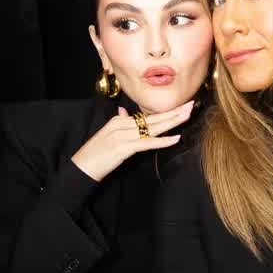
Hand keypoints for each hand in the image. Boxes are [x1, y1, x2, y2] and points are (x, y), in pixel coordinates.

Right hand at [71, 100, 193, 181]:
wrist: (81, 167)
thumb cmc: (95, 154)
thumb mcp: (107, 134)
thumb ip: (118, 122)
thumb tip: (124, 112)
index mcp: (119, 120)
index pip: (147, 115)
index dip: (166, 112)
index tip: (181, 107)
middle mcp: (122, 123)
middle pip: (153, 117)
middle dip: (174, 111)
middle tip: (191, 105)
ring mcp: (123, 135)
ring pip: (153, 127)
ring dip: (172, 121)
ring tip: (187, 115)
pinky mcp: (123, 148)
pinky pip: (147, 143)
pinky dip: (163, 140)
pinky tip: (176, 138)